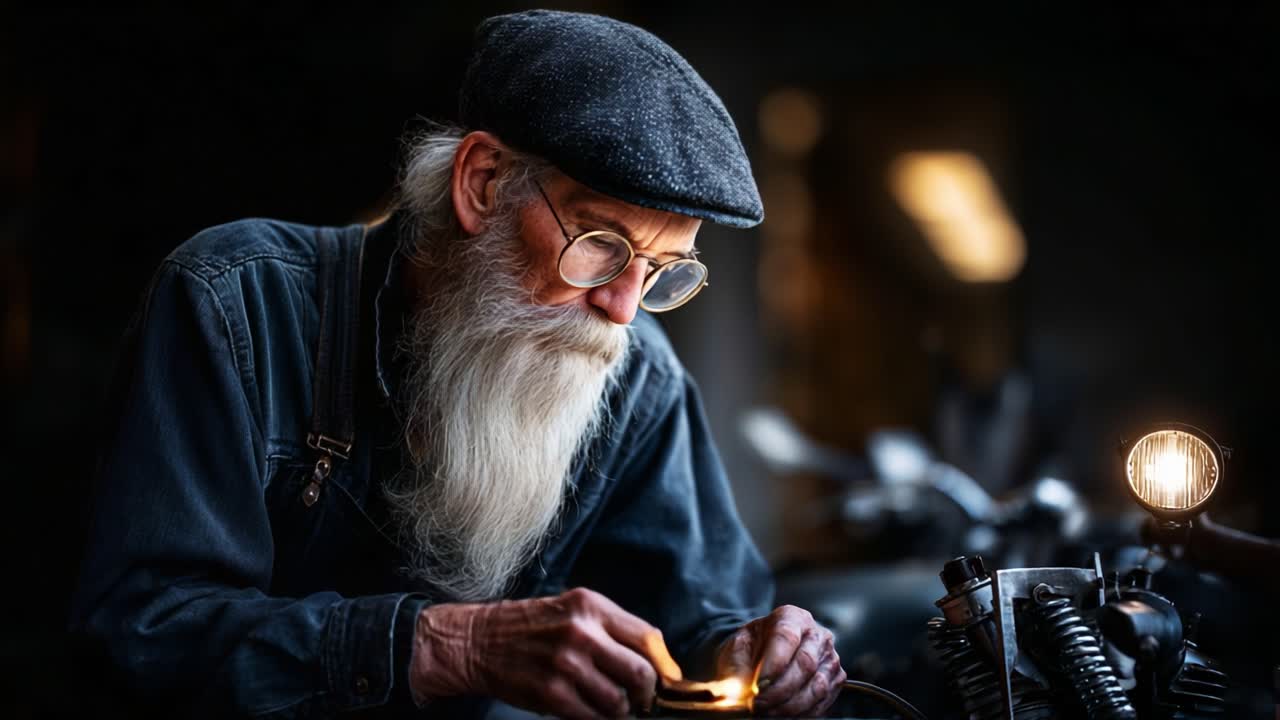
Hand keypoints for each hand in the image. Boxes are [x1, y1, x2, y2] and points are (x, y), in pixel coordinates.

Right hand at [409, 587, 681, 719]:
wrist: (478, 641)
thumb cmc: (530, 626)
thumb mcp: (572, 609)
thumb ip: (611, 628)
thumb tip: (656, 660)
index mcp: (591, 606)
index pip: (648, 637)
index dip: (665, 665)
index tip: (668, 680)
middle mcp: (581, 632)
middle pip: (641, 673)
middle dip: (648, 694)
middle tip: (641, 700)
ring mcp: (565, 664)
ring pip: (619, 702)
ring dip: (621, 711)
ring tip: (613, 707)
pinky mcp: (550, 693)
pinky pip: (592, 717)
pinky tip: (589, 712)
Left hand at [716, 605, 844, 716]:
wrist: (761, 656)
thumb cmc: (750, 649)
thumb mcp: (736, 650)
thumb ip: (738, 669)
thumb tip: (741, 692)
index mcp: (790, 617)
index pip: (786, 637)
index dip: (773, 664)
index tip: (757, 686)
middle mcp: (816, 634)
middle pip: (805, 663)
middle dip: (779, 690)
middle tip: (757, 705)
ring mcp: (829, 657)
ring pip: (817, 686)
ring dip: (789, 706)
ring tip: (766, 712)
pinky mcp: (835, 680)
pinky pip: (823, 702)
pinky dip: (801, 713)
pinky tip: (781, 713)